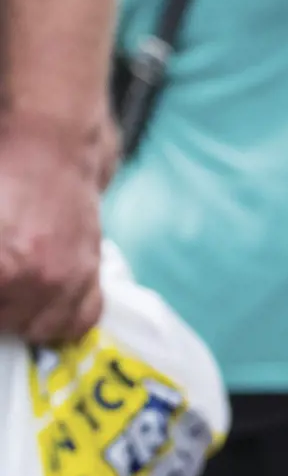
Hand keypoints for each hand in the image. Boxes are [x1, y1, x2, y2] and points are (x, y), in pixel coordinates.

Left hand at [0, 115, 107, 344]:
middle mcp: (36, 279)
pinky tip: (41, 306)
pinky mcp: (90, 272)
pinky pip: (80, 320)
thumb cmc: (1, 172)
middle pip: (4, 324)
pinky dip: (60, 321)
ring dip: (18, 318)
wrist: (51, 144)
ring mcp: (68, 279)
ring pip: (38, 330)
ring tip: (8, 297)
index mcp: (1, 267)